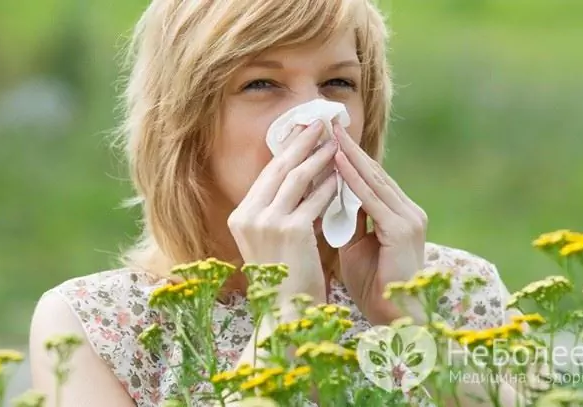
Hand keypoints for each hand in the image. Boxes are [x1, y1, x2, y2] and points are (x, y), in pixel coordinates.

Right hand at [228, 120, 337, 305]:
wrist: (285, 314)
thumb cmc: (284, 280)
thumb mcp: (272, 241)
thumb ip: (279, 211)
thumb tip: (302, 179)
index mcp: (241, 217)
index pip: (267, 174)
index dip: (287, 150)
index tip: (302, 132)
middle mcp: (248, 216)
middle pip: (279, 168)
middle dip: (302, 142)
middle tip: (320, 122)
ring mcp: (267, 222)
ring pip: (297, 178)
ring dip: (319, 157)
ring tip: (336, 141)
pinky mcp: (290, 230)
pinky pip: (315, 199)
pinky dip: (329, 185)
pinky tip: (342, 174)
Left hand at [332, 122, 427, 324]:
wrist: (394, 316)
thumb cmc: (373, 284)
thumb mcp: (356, 245)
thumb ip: (349, 220)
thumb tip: (329, 198)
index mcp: (399, 214)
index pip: (371, 179)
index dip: (349, 157)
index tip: (328, 138)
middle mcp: (408, 210)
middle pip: (374, 172)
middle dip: (348, 148)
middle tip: (327, 123)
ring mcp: (408, 218)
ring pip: (374, 180)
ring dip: (350, 156)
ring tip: (330, 134)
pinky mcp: (401, 229)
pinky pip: (372, 199)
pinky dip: (354, 180)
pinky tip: (338, 163)